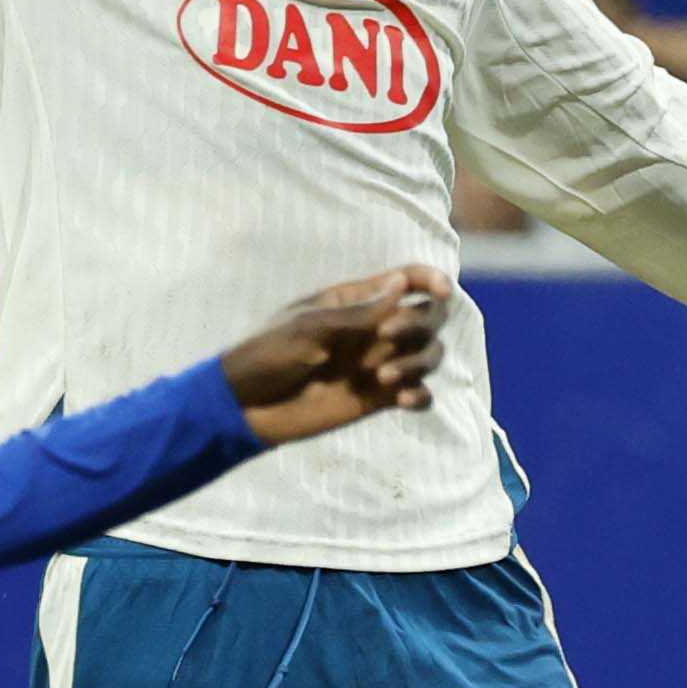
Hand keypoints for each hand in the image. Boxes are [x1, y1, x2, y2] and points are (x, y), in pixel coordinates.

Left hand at [219, 268, 454, 442]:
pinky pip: (419, 395)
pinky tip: (404, 400)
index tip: (441, 292)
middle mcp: (375, 329)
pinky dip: (421, 396)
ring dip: (419, 363)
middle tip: (384, 338)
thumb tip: (400, 282)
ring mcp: (378, 363)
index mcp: (356, 300)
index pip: (407, 279)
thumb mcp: (309, 328)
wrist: (245, 407)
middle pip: (428, 317)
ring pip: (429, 355)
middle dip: (420, 324)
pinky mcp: (377, 399)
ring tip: (382, 378)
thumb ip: (358, 312)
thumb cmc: (267, 356)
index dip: (432, 280)